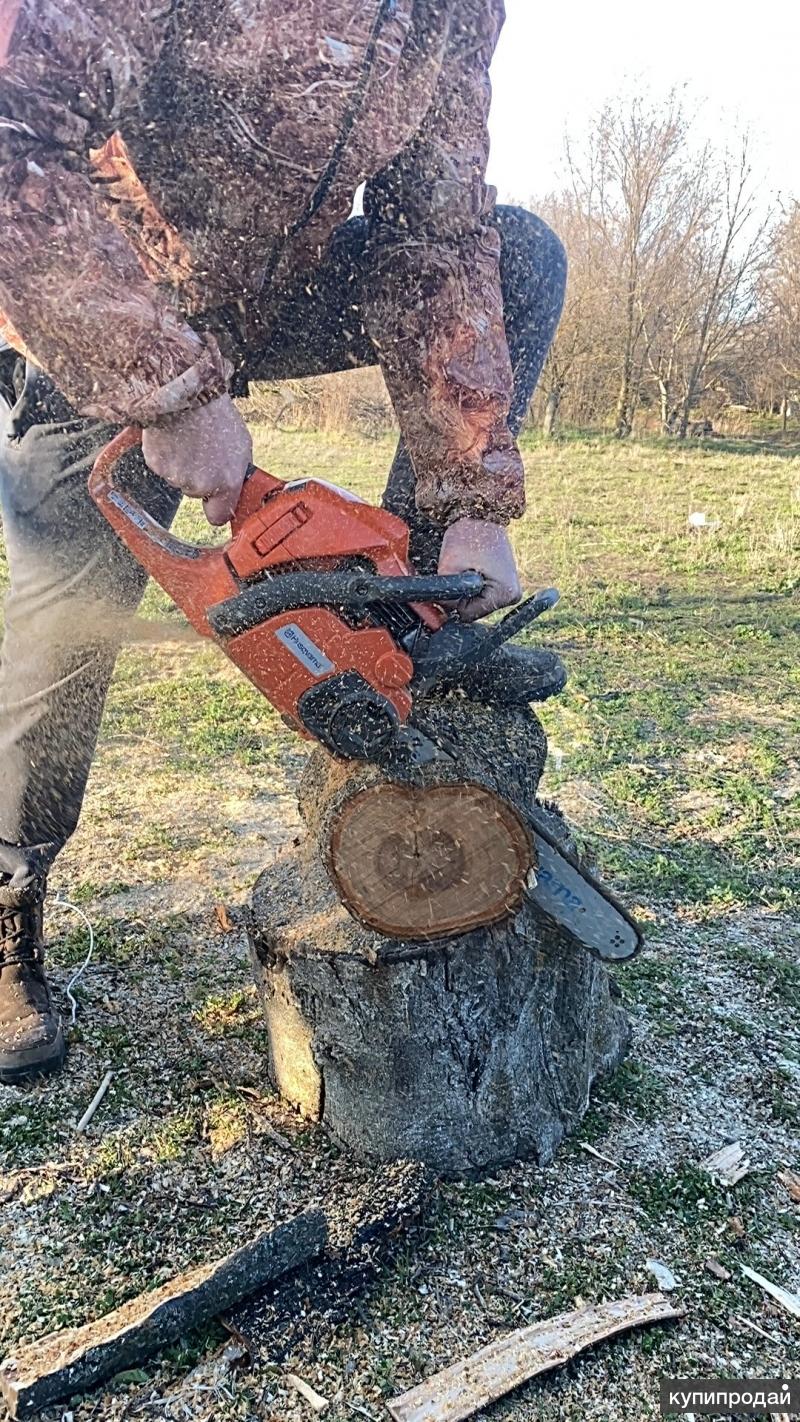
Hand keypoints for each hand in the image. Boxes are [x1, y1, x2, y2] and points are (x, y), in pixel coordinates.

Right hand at [142, 395, 251, 525]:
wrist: (187, 392)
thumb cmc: (216, 414)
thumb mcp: (242, 446)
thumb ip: (237, 473)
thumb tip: (236, 487)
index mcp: (226, 482)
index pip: (218, 517)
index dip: (216, 508)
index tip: (215, 501)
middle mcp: (200, 485)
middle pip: (196, 492)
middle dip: (199, 477)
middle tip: (204, 450)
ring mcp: (175, 476)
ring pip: (179, 478)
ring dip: (183, 464)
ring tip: (190, 437)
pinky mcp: (156, 464)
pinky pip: (163, 466)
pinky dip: (167, 454)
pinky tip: (176, 436)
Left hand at [437, 517, 521, 621]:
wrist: (480, 514)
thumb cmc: (469, 534)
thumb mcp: (449, 565)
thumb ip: (443, 591)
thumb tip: (438, 609)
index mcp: (505, 594)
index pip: (468, 614)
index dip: (453, 600)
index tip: (452, 579)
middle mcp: (512, 595)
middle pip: (474, 610)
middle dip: (461, 595)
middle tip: (460, 569)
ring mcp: (510, 590)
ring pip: (476, 603)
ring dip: (466, 589)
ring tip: (467, 566)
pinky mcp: (504, 584)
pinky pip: (481, 594)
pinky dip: (472, 585)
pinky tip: (472, 568)